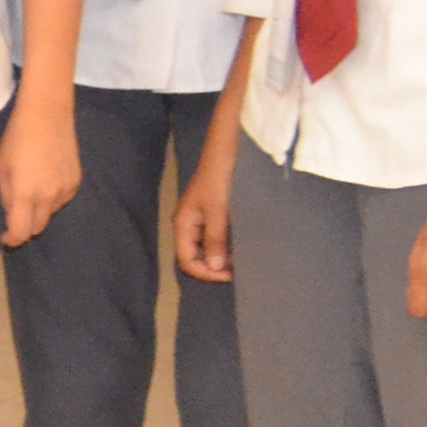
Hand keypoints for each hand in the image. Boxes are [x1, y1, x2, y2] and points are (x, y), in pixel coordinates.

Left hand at [0, 94, 82, 248]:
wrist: (48, 115)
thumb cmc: (17, 138)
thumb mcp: (1, 168)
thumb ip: (6, 195)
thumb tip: (11, 214)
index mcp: (25, 193)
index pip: (21, 231)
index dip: (12, 239)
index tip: (4, 238)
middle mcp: (49, 196)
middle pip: (37, 228)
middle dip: (24, 226)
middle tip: (14, 215)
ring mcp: (66, 190)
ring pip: (50, 214)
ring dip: (38, 210)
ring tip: (30, 187)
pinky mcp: (77, 182)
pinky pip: (61, 200)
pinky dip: (51, 198)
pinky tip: (45, 179)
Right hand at [175, 149, 238, 285]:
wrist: (225, 151)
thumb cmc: (219, 179)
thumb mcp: (218, 210)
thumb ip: (215, 239)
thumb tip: (215, 268)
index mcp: (183, 225)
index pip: (187, 261)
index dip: (207, 273)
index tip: (231, 275)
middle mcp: (188, 224)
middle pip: (195, 256)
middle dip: (214, 267)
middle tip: (239, 270)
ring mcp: (200, 219)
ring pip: (206, 247)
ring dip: (222, 256)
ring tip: (242, 259)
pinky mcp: (212, 213)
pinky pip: (215, 236)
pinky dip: (226, 244)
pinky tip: (241, 244)